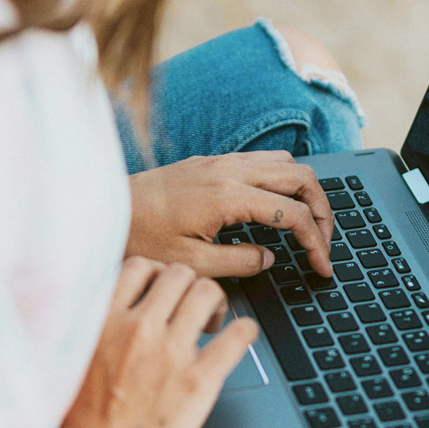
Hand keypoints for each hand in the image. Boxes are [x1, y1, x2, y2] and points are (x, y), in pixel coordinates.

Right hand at [55, 257, 256, 427]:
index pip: (141, 267)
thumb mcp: (75, 355)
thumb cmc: (79, 421)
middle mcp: (139, 327)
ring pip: (208, 293)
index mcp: (104, 319)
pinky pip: (236, 337)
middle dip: (189, 286)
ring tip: (214, 321)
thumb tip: (116, 307)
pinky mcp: (198, 380)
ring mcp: (171, 352)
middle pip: (178, 274)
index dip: (157, 276)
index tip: (163, 291)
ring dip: (216, 302)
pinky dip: (244, 331)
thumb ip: (96, 325)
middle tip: (193, 308)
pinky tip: (242, 335)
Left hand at [126, 153, 334, 278]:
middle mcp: (229, 170)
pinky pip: (261, 161)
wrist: (103, 211)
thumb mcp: (192, 264)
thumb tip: (269, 258)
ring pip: (284, 163)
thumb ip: (239, 262)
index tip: (322, 266)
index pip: (292, 214)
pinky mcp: (209, 162)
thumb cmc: (139, 238)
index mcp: (228, 196)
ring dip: (304, 191)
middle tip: (325, 242)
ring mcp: (220, 161)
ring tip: (307, 224)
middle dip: (322, 210)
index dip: (316, 242)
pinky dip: (282, 181)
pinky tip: (276, 206)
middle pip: (300, 177)